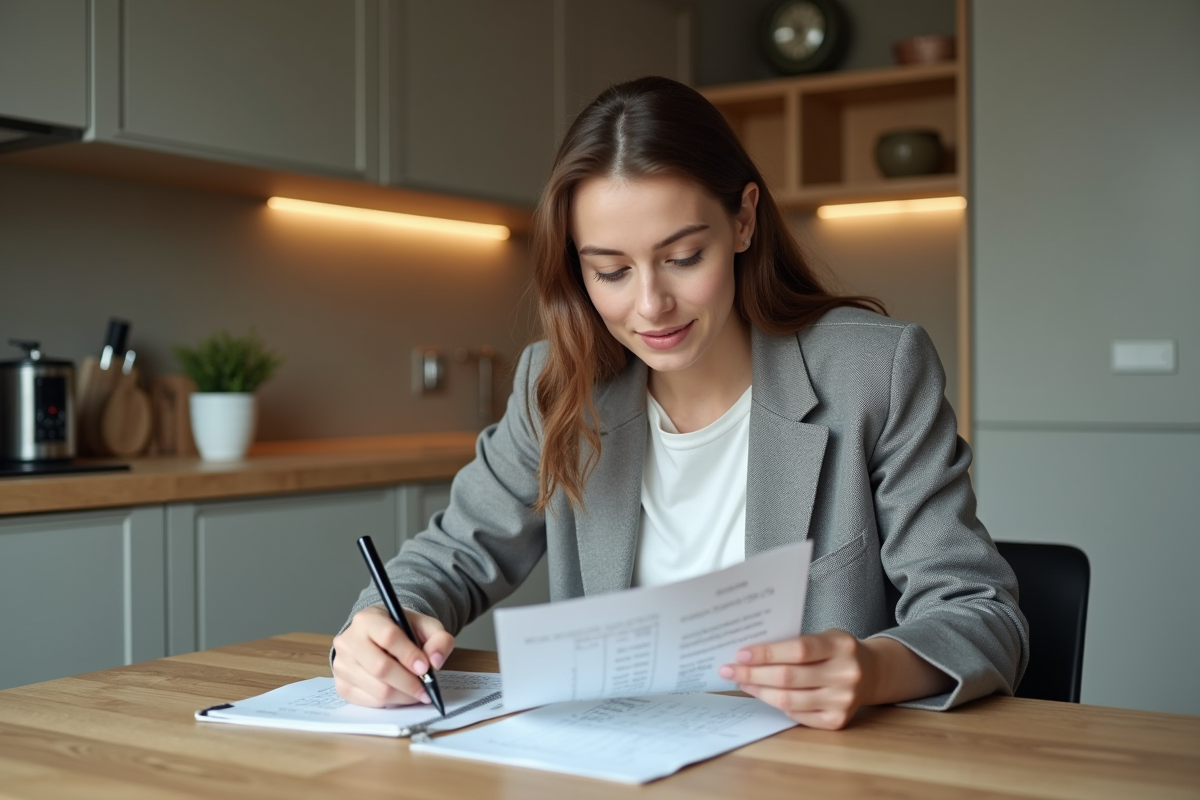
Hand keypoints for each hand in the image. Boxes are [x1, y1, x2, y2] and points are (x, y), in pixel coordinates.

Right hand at [332, 604, 454, 706]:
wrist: (379, 635)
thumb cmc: (403, 631)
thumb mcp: (426, 626)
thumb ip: (439, 640)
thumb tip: (435, 662)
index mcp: (368, 618)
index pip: (388, 637)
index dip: (409, 655)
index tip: (425, 668)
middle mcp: (349, 640)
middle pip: (380, 668)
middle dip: (408, 683)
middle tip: (426, 690)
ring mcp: (341, 664)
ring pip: (376, 689)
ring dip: (402, 696)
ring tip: (416, 693)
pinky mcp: (341, 685)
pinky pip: (369, 702)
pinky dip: (390, 703)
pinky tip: (400, 695)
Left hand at [719, 630, 954, 729]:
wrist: (871, 673)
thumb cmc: (836, 651)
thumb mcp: (824, 637)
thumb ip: (795, 643)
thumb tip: (750, 652)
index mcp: (841, 645)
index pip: (798, 650)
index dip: (766, 653)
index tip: (740, 653)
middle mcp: (846, 674)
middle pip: (789, 677)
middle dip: (753, 673)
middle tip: (729, 670)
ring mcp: (843, 700)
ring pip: (789, 699)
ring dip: (759, 691)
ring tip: (742, 682)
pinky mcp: (838, 721)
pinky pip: (797, 715)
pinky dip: (777, 705)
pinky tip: (762, 694)